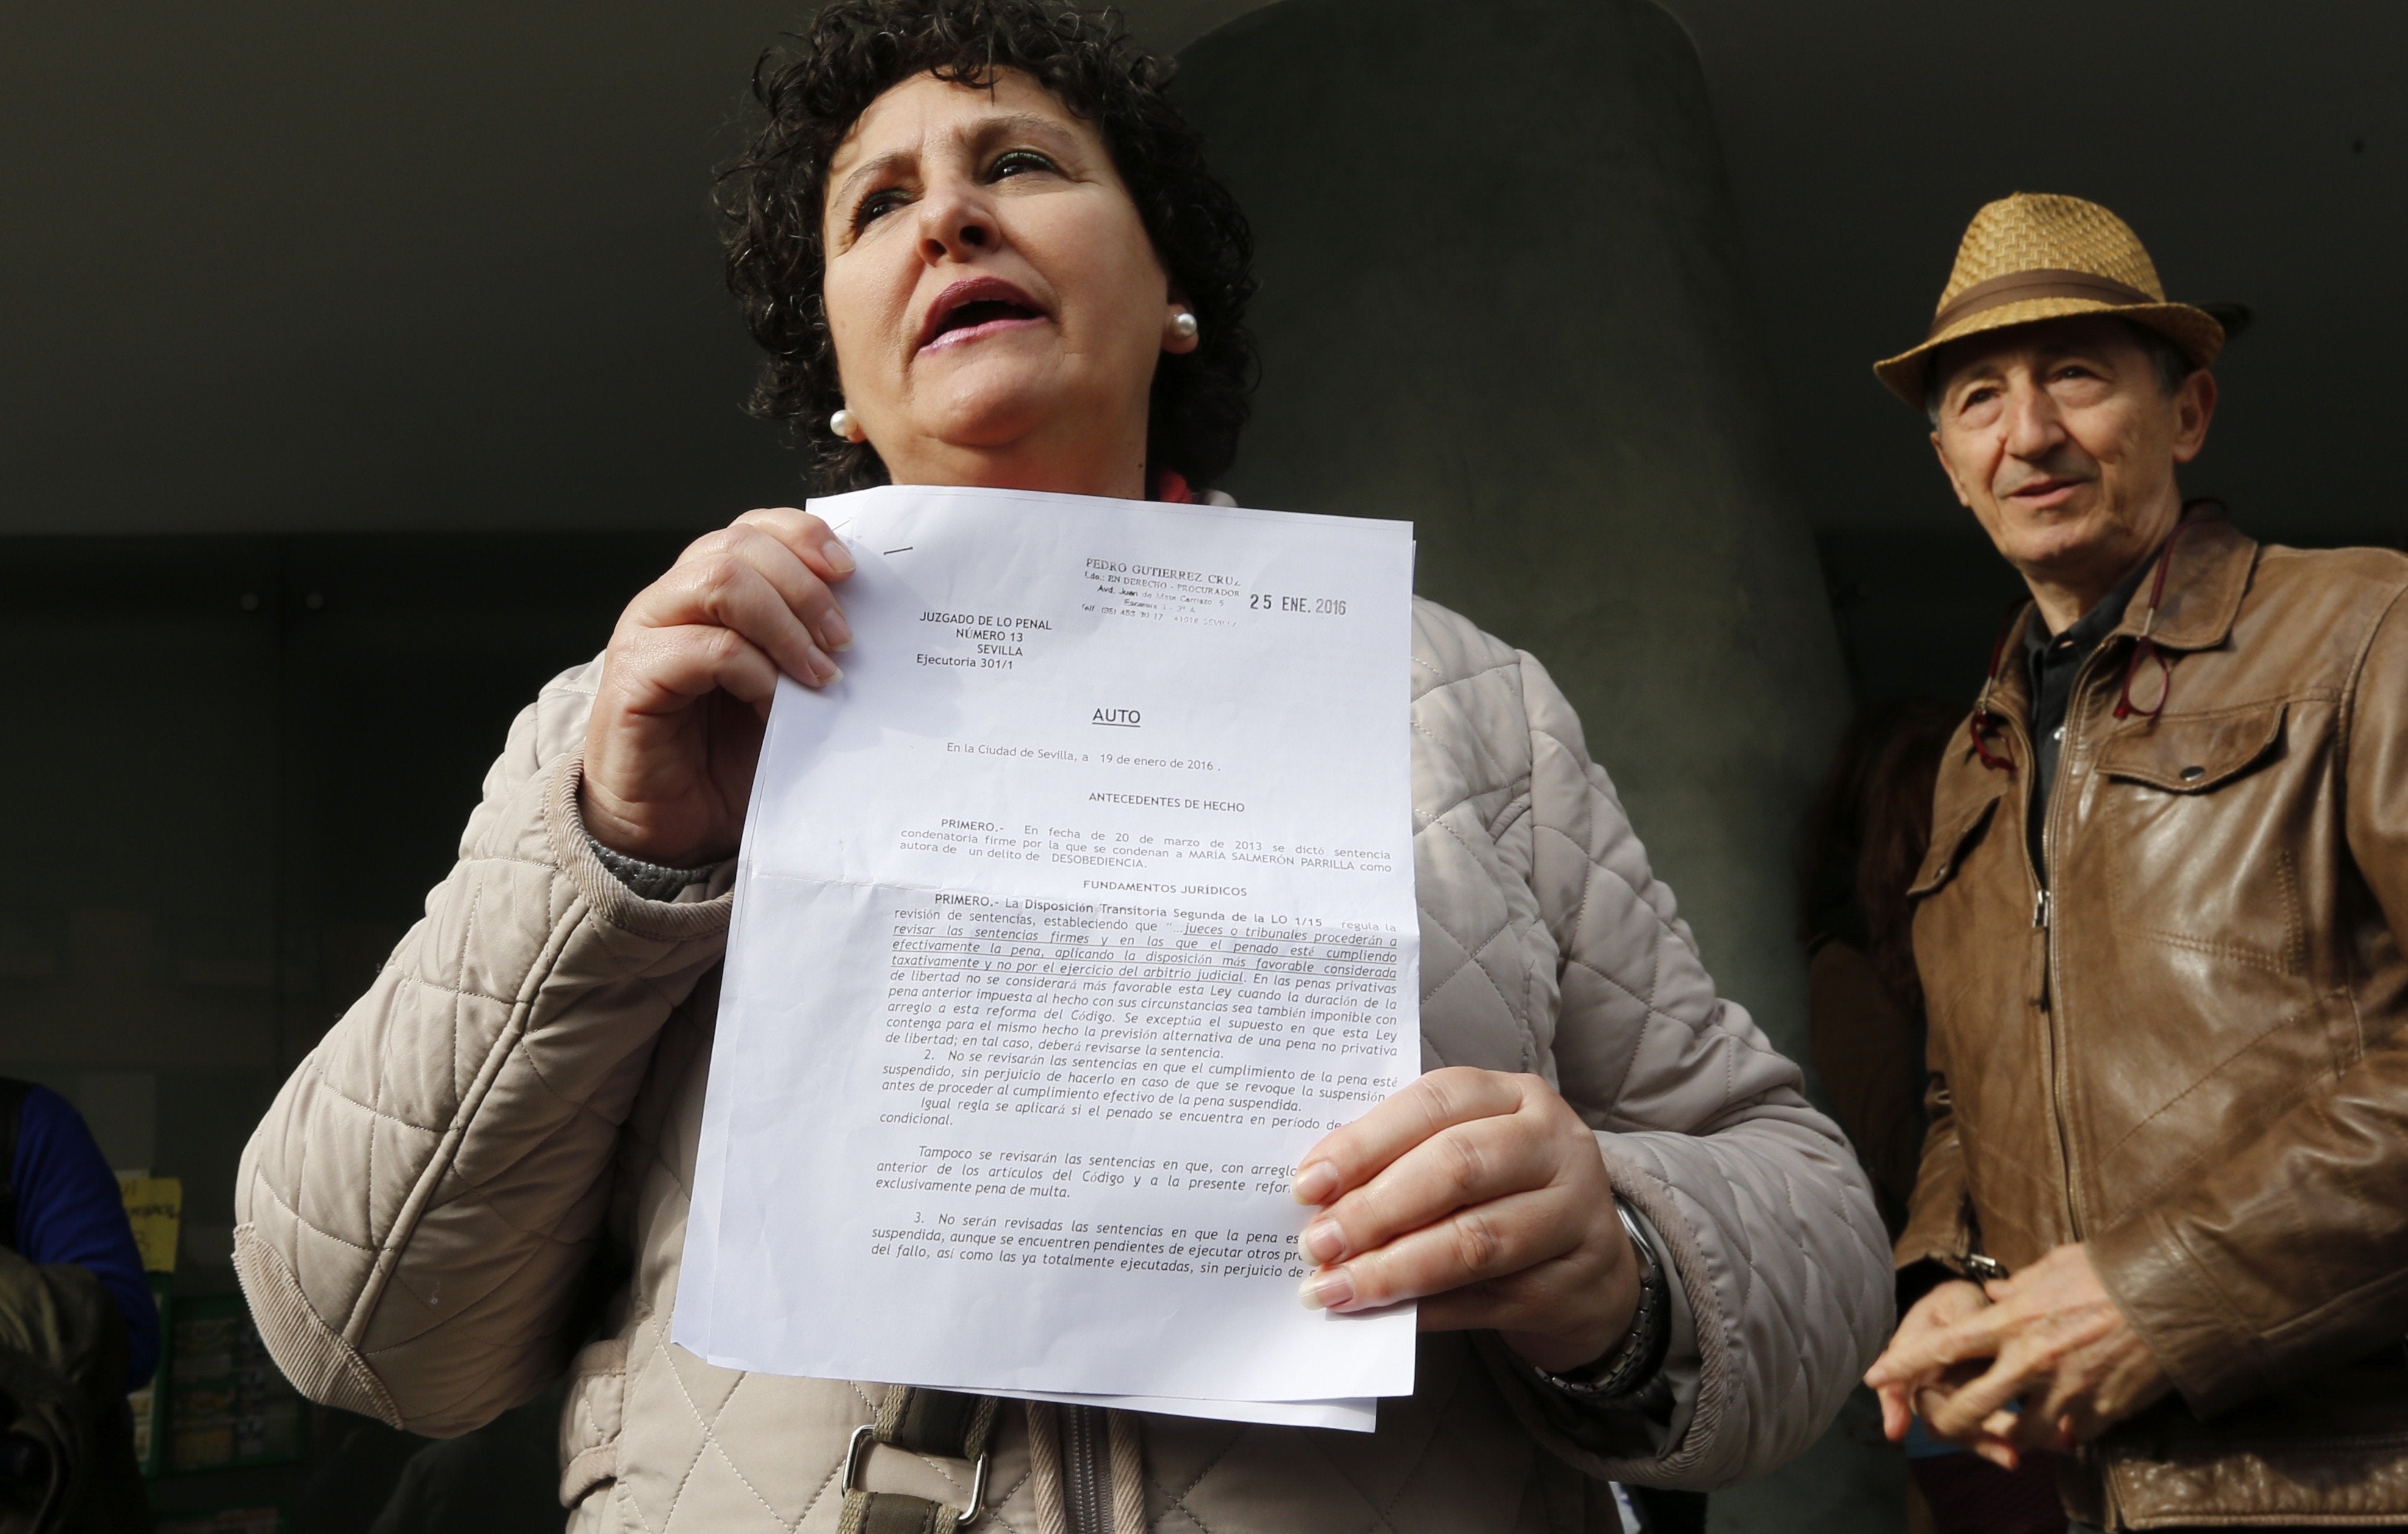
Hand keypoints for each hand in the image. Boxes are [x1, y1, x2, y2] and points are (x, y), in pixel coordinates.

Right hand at [580, 508, 854, 865]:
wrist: (675, 828)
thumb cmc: (731, 757)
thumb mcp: (786, 690)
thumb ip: (812, 645)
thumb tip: (875, 618)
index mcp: (710, 589)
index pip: (754, 528)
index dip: (805, 536)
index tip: (852, 574)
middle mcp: (673, 599)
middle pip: (740, 544)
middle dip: (805, 587)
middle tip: (845, 642)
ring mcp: (647, 632)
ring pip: (719, 580)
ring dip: (784, 623)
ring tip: (820, 674)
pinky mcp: (632, 677)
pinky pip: (703, 647)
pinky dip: (754, 672)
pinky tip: (777, 707)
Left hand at [1290, 1067, 1638, 1373]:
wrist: (1592, 1267)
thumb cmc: (1504, 1196)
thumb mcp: (1467, 1154)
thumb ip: (1403, 1162)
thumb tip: (1318, 1201)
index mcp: (1517, 1096)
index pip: (1434, 1103)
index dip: (1366, 1143)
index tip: (1308, 1185)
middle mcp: (1555, 1146)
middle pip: (1457, 1167)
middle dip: (1374, 1209)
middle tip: (1316, 1244)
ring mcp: (1573, 1216)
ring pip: (1474, 1240)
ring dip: (1393, 1269)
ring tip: (1335, 1289)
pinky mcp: (1572, 1285)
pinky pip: (1486, 1300)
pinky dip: (1425, 1310)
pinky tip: (1381, 1318)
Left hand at [1865, 1244, 2170, 1466]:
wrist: (2173, 1293)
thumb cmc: (2111, 1271)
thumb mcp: (2056, 1265)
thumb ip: (2019, 1284)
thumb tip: (1995, 1290)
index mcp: (2013, 1320)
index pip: (1943, 1345)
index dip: (1903, 1364)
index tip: (1873, 1376)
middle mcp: (2032, 1359)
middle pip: (1971, 1405)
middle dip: (1950, 1420)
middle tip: (1944, 1423)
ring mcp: (2067, 1390)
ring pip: (2021, 1433)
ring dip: (2012, 1434)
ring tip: (2012, 1428)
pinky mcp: (2102, 1411)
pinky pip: (2071, 1437)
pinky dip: (2065, 1435)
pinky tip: (2067, 1425)